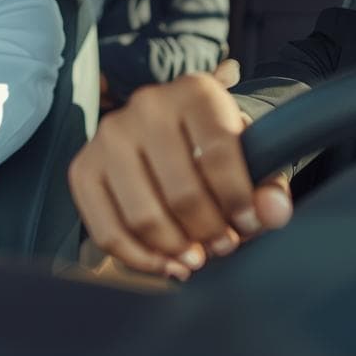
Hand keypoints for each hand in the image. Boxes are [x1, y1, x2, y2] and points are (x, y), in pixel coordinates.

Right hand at [69, 58, 291, 279]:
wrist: (174, 130)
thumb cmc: (217, 147)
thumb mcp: (252, 156)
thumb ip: (269, 186)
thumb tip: (273, 212)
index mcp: (196, 92)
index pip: (220, 153)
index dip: (239, 200)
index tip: (249, 224)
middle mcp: (147, 105)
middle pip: (181, 192)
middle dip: (209, 232)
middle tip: (224, 245)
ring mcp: (108, 135)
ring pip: (143, 217)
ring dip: (176, 249)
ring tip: (198, 256)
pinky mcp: (83, 168)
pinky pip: (107, 231)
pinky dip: (139, 259)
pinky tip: (166, 263)